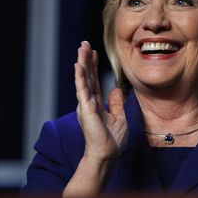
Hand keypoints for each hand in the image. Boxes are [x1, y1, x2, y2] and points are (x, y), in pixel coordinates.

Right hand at [74, 41, 127, 161]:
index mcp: (96, 104)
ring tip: (81, 49)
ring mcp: (86, 105)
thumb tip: (115, 89)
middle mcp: (88, 102)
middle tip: (84, 43)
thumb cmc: (112, 141)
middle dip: (86, 59)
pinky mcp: (86, 109)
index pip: (94, 80)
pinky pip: (82, 90)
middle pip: (87, 76)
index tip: (94, 52)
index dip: (94, 66)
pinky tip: (79, 66)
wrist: (107, 154)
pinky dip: (80, 77)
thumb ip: (115, 103)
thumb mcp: (119, 118)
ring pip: (83, 80)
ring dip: (82, 64)